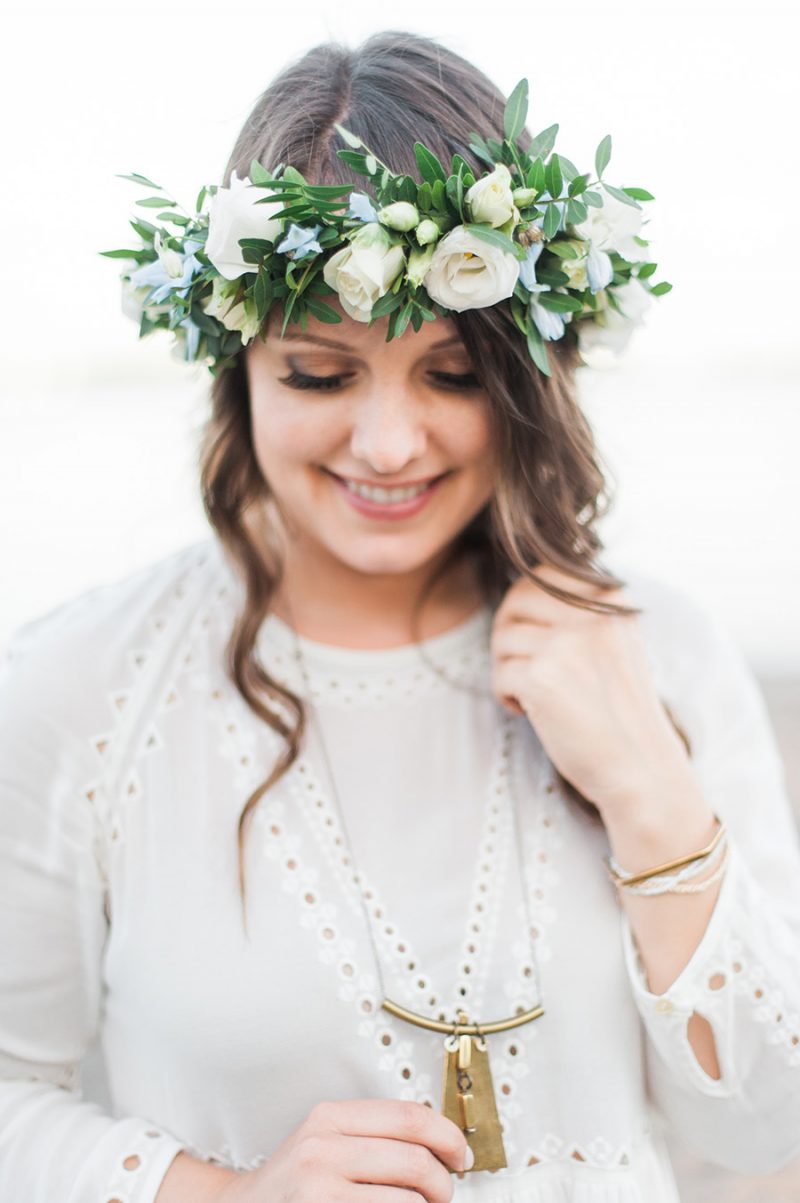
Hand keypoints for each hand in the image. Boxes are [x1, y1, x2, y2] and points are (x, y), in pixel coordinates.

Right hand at [216, 1098, 471, 1202]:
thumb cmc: (292, 1187)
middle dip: (442, 1185)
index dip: (448, 1137)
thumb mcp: (324, 1143)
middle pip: (415, 1161)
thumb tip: (440, 1147)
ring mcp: (319, 1190)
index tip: (461, 1156)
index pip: (410, 1116)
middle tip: (443, 1196)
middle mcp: (321, 1149)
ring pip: (408, 1202)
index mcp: (329, 1118)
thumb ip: (372, 1137)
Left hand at [490, 564, 692, 818]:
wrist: (643, 769)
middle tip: (519, 665)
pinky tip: (527, 713)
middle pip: (516, 601)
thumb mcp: (614, 644)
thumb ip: (577, 614)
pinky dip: (506, 696)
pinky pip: (500, 674)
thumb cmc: (621, 712)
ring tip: (530, 695)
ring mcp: (566, 645)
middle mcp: (591, 615)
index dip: (524, 605)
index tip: (532, 638)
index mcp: (611, 601)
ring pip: (503, 638)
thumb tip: (515, 594)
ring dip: (507, 669)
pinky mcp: (543, 678)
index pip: (543, 574)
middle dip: (507, 633)